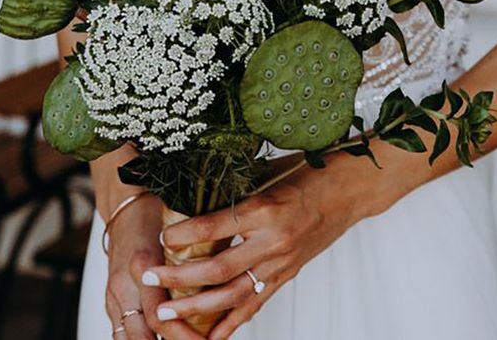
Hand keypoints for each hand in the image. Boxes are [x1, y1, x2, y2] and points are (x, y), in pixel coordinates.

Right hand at [105, 194, 204, 339]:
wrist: (126, 207)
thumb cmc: (155, 215)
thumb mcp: (179, 232)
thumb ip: (198, 255)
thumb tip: (231, 274)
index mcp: (143, 263)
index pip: (159, 315)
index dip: (184, 334)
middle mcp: (124, 283)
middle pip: (145, 332)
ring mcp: (113, 294)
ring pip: (128, 337)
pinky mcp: (110, 299)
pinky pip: (120, 331)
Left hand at [133, 157, 365, 339]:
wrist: (348, 190)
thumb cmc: (306, 174)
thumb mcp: (267, 174)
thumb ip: (234, 191)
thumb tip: (194, 196)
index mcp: (265, 209)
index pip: (214, 227)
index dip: (184, 235)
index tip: (162, 239)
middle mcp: (272, 240)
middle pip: (218, 268)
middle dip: (179, 277)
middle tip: (149, 280)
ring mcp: (281, 262)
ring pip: (233, 294)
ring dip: (196, 307)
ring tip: (167, 311)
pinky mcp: (288, 275)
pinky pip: (256, 304)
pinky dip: (232, 322)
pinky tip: (211, 336)